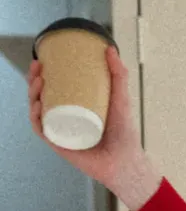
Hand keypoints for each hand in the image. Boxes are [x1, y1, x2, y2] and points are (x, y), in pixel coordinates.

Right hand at [27, 42, 143, 191]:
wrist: (127, 161)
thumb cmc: (125, 134)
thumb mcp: (121, 98)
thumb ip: (119, 74)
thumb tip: (110, 48)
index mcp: (73, 108)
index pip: (51, 89)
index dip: (41, 75)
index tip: (40, 61)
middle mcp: (65, 120)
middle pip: (41, 99)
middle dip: (33, 81)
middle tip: (37, 69)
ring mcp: (62, 134)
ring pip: (38, 113)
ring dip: (32, 96)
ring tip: (38, 83)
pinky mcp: (61, 147)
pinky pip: (44, 132)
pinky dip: (37, 119)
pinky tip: (38, 107)